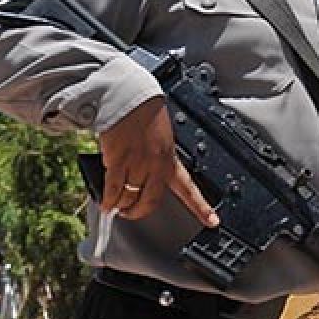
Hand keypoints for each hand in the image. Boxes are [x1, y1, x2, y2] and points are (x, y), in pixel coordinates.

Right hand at [97, 96, 218, 226]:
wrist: (130, 97)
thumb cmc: (142, 114)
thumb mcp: (160, 138)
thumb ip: (156, 158)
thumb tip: (139, 178)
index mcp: (171, 158)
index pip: (189, 188)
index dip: (201, 207)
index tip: (212, 221)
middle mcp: (157, 164)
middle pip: (150, 201)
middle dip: (139, 211)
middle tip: (131, 213)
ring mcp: (138, 163)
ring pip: (130, 197)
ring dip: (121, 205)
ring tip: (115, 207)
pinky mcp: (119, 160)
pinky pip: (114, 189)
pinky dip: (109, 200)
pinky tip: (106, 204)